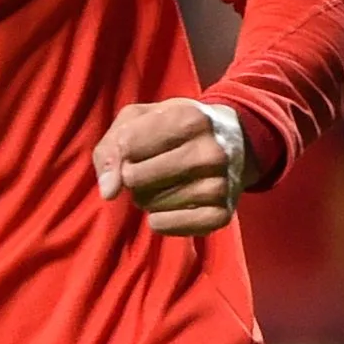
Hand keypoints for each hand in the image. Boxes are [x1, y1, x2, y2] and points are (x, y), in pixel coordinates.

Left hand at [94, 98, 245, 236]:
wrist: (234, 140)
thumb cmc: (175, 127)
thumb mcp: (140, 118)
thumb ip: (112, 146)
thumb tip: (108, 192)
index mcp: (191, 117)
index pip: (127, 146)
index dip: (122, 151)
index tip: (136, 147)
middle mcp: (210, 151)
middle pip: (136, 178)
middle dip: (132, 176)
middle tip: (150, 168)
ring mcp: (221, 184)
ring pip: (150, 204)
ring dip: (146, 198)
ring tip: (164, 183)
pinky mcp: (223, 214)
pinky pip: (170, 226)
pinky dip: (160, 220)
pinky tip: (167, 208)